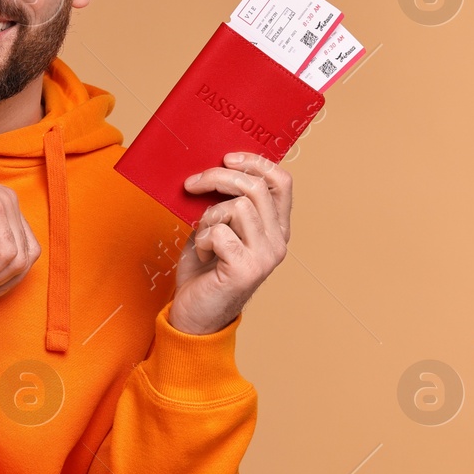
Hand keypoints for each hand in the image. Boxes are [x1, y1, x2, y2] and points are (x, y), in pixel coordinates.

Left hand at [170, 153, 291, 333]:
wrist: (194, 315)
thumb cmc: (203, 271)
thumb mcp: (215, 229)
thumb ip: (223, 204)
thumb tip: (212, 170)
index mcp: (275, 228)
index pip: (282, 182)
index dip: (256, 162)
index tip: (228, 157)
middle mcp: (277, 241)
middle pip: (255, 187)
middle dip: (218, 178)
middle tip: (192, 184)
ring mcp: (265, 256)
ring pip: (238, 207)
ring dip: (208, 217)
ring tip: (202, 236)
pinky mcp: (247, 269)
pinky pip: (220, 232)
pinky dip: (202, 239)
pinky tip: (202, 254)